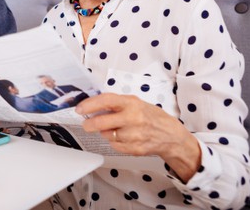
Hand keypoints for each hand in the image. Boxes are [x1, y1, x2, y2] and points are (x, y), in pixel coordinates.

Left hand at [76, 92, 200, 181]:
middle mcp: (132, 118)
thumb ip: (116, 103)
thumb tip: (92, 106)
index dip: (89, 105)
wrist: (170, 135)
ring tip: (116, 129)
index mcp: (131, 103)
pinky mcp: (135, 148)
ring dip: (106, 132)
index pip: (105, 101)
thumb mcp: (135, 103)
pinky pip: (115, 145)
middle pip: (101, 123)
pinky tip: (123, 137)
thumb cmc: (150, 116)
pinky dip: (115, 141)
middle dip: (89, 124)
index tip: (79, 109)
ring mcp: (134, 135)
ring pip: (107, 135)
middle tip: (86, 124)